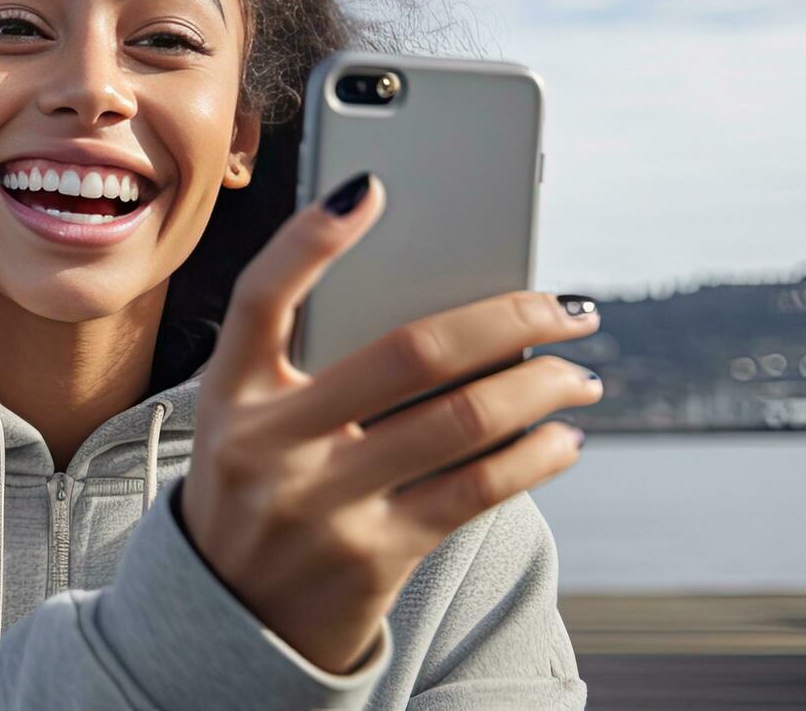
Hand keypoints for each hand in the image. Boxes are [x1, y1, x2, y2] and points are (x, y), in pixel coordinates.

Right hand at [177, 173, 601, 672]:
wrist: (227, 617)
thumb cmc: (257, 490)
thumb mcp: (247, 422)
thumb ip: (308, 366)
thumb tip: (448, 306)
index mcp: (229, 396)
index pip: (259, 299)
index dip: (309, 240)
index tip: (372, 188)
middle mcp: (266, 446)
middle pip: (408, 354)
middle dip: (508, 318)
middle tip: (564, 308)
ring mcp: (319, 504)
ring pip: (461, 420)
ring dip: (541, 387)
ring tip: (578, 375)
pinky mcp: (371, 557)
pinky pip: (477, 490)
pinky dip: (536, 455)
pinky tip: (561, 437)